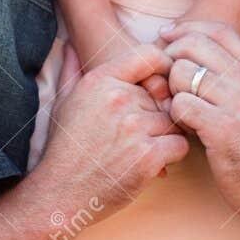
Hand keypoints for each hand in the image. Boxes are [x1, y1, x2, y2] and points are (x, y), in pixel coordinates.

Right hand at [36, 42, 187, 218]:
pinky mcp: (147, 156)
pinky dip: (172, 155)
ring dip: (166, 135)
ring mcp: (134, 127)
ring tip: (144, 148)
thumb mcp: (62, 102)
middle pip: (164, 94)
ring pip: (174, 120)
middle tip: (142, 132)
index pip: (150, 55)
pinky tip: (154, 162)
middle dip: (159, 112)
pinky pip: (180, 145)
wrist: (59, 194)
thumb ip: (71, 69)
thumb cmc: (64, 148)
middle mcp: (119, 98)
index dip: (163, 68)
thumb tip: (69, 45)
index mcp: (101, 80)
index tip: (161, 86)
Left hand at [156, 19, 239, 219]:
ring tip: (180, 110)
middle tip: (167, 81)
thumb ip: (237, 75)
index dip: (187, 28)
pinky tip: (183, 128)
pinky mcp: (222, 129)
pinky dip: (174, 115)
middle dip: (171, 59)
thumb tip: (199, 48)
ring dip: (171, 91)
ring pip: (182, 73)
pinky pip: (180, 104)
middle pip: (194, 45)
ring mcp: (238, 104)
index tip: (167, 37)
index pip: (218, 30)